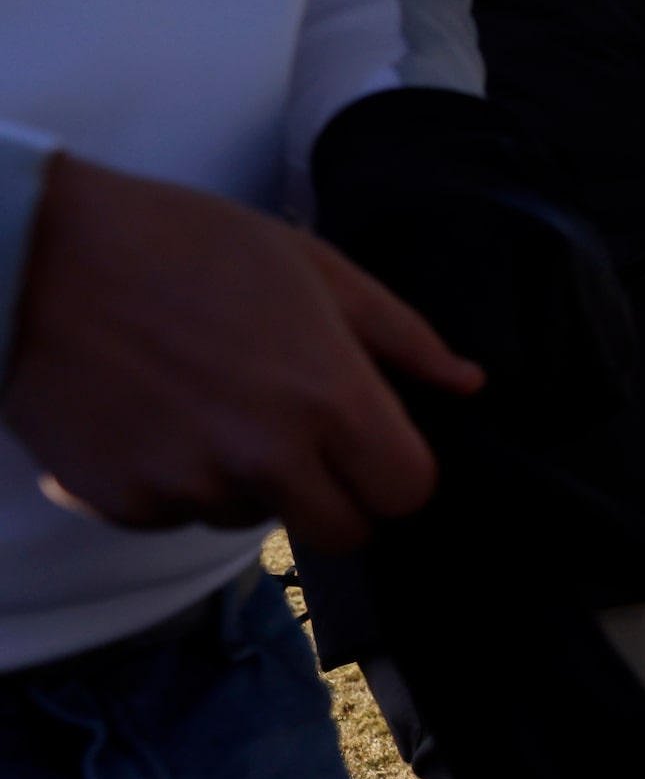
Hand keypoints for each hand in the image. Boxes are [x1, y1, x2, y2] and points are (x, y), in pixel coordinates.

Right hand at [1, 154, 482, 553]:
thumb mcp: (312, 267)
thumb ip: (400, 336)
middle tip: (296, 438)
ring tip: (205, 401)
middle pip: (342, 533)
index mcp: (328, 398)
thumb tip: (467, 383)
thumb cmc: (184, 244)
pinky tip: (151, 415)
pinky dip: (173, 481)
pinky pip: (177, 515)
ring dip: (246, 482)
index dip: (396, 474)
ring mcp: (190, 485)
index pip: (407, 493)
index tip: (373, 448)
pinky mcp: (122, 502)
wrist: (36, 252)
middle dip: (334, 497)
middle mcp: (266, 455)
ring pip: (254, 521)